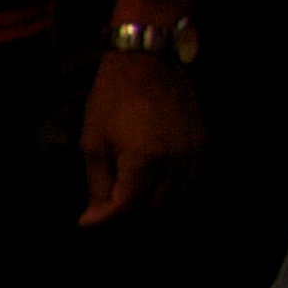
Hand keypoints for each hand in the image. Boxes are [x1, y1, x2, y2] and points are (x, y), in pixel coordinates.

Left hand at [78, 50, 200, 226]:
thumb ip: (98, 185)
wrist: (148, 61)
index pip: (128, 209)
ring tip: (125, 217)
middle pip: (154, 211)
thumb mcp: (94, 143)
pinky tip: (151, 199)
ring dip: (151, 215)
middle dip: (127, 225)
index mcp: (144, 160)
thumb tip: (96, 220)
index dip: (105, 224)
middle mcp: (175, 161)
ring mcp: (193, 153)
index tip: (85, 225)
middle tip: (104, 226)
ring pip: (176, 202)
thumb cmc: (112, 100)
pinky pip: (190, 184)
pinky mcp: (202, 145)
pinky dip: (171, 198)